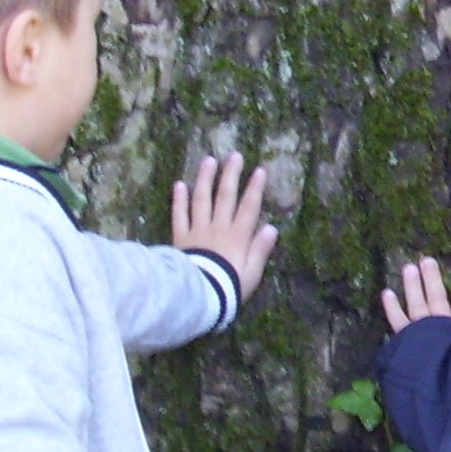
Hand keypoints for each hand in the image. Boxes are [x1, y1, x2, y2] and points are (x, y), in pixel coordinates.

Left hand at [172, 152, 278, 300]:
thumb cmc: (229, 287)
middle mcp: (218, 227)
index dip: (255, 188)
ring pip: (201, 199)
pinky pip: (179, 215)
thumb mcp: (252, 273)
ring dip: (205, 179)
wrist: (199, 295)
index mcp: (238, 236)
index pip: (249, 207)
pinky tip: (180, 184)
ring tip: (209, 160)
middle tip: (234, 156)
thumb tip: (271, 228)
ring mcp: (198, 230)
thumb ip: (260, 249)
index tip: (259, 170)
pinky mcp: (181, 237)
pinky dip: (179, 199)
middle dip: (231, 175)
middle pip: (225, 197)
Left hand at [382, 255, 450, 332]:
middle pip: (438, 295)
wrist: (443, 378)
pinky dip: (392, 306)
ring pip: (417, 302)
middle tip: (427, 260)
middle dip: (432, 278)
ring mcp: (422, 327)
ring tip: (408, 267)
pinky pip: (397, 319)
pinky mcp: (407, 336)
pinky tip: (386, 293)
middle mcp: (442, 321)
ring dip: (412, 285)